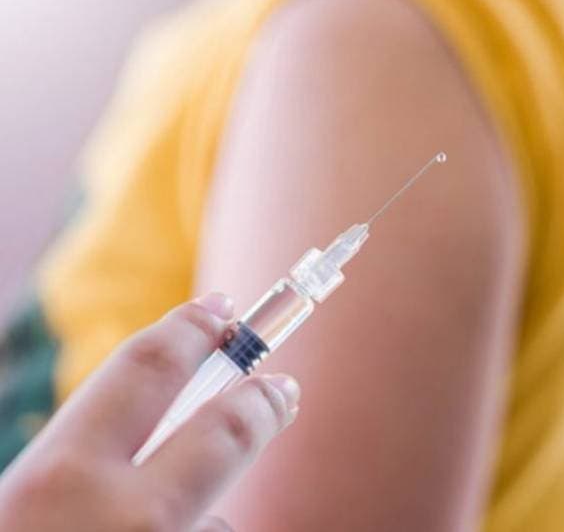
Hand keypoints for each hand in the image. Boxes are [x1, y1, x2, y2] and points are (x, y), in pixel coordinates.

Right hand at [0, 293, 299, 531]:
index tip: (222, 308)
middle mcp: (127, 521)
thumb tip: (164, 424)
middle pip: (229, 430)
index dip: (188, 330)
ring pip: (215, 521)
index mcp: (56, 487)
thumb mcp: (23, 507)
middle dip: (262, 402)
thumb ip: (79, 473)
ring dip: (199, 524)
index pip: (145, 373)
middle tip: (283, 388)